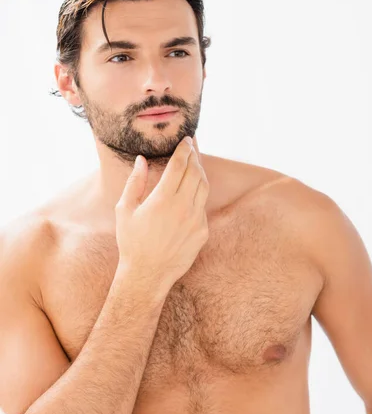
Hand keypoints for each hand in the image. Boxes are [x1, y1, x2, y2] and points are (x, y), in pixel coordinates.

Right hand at [115, 137, 209, 291]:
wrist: (148, 274)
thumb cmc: (132, 241)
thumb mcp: (125, 210)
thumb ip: (135, 182)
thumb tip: (141, 160)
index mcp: (162, 200)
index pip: (179, 165)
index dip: (184, 149)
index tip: (185, 139)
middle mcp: (183, 207)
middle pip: (196, 172)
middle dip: (194, 156)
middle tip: (191, 147)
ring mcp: (196, 220)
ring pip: (204, 187)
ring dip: (200, 172)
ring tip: (194, 164)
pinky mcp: (202, 231)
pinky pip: (203, 206)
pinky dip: (198, 194)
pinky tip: (191, 191)